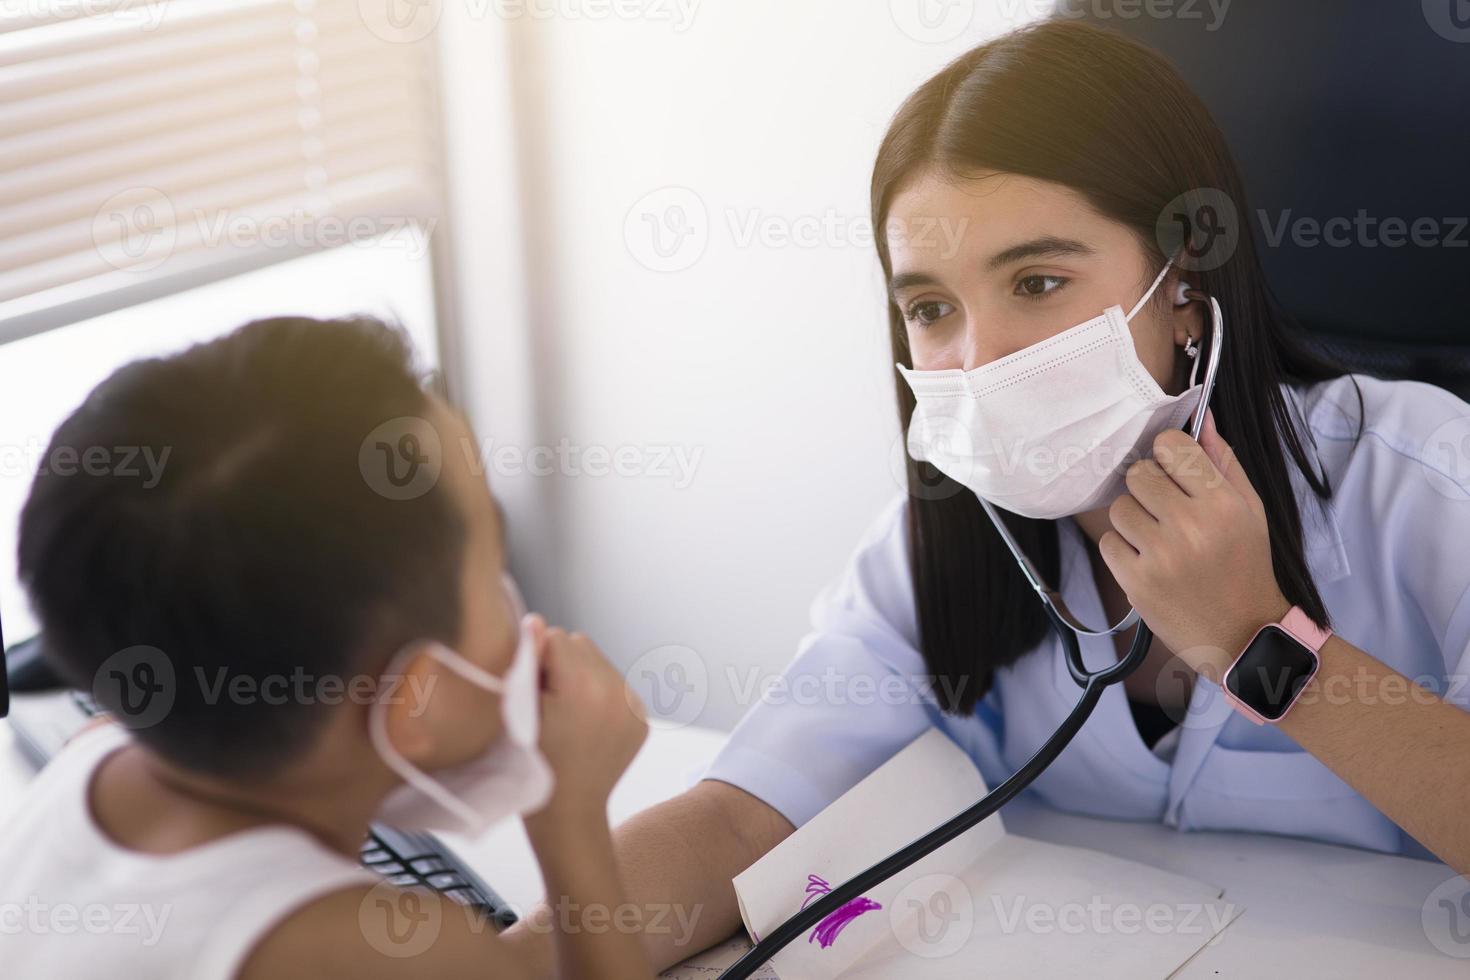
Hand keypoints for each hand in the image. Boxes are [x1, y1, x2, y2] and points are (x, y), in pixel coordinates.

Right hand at [523, 616, 647, 828]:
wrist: (568, 814)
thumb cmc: (532, 764)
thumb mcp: (518, 713)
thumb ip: (528, 663)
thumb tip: (535, 622)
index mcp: (582, 686)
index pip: (554, 637)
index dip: (535, 660)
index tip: (530, 691)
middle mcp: (615, 690)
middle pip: (579, 643)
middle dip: (560, 663)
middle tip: (547, 702)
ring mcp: (632, 704)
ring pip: (598, 661)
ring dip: (580, 676)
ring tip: (566, 714)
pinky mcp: (641, 717)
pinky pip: (615, 685)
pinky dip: (598, 696)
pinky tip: (585, 725)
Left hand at [1098, 408, 1291, 678]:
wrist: (1243, 634)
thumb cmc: (1246, 565)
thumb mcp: (1250, 510)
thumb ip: (1223, 461)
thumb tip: (1201, 415)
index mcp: (1223, 504)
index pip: (1171, 446)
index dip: (1168, 455)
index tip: (1175, 473)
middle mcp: (1191, 526)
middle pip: (1138, 474)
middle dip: (1148, 488)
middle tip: (1166, 511)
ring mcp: (1161, 556)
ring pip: (1119, 508)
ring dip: (1134, 520)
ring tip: (1159, 540)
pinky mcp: (1136, 582)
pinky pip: (1108, 542)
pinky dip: (1122, 550)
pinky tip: (1149, 562)